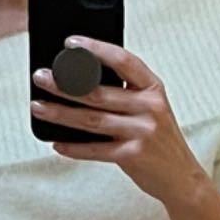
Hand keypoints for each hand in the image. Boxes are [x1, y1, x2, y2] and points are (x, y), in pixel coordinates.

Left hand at [31, 38, 207, 208]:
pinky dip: (74, 147)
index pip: (123, 60)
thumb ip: (126, 93)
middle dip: (64, 84)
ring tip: (38, 106)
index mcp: (153, 88)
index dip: (95, 49)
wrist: (181, 177)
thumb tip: (78, 80)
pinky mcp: (134, 156)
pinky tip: (56, 142)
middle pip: (98, 92)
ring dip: (60, 113)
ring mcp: (143, 132)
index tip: (70, 43)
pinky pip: (96, 150)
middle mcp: (150, 107)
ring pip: (92, 119)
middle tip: (41, 77)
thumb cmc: (158, 139)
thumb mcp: (151, 108)